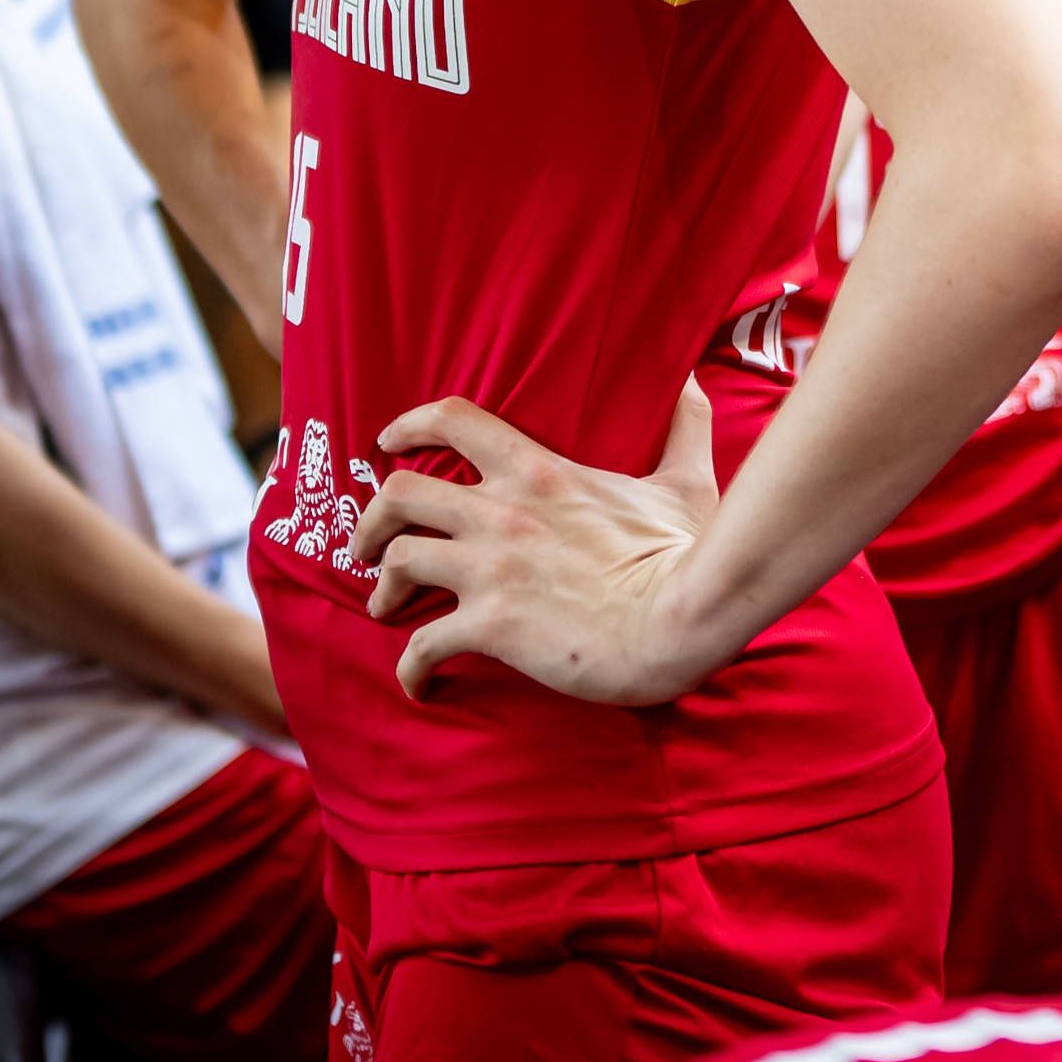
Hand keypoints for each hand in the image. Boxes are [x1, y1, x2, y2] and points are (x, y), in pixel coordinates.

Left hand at [352, 384, 724, 705]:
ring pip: (398, 561)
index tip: (387, 440)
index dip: (409, 424)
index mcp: (539, 471)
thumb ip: (682, 427)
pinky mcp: (491, 625)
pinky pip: (423, 646)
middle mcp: (501, 512)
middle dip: (371, 519)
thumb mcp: (684, 481)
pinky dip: (410, 667)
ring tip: (384, 607)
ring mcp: (490, 569)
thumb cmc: (683, 554)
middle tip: (368, 543)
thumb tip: (694, 379)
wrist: (681, 619)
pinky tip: (416, 682)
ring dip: (383, 587)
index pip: (453, 420)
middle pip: (399, 494)